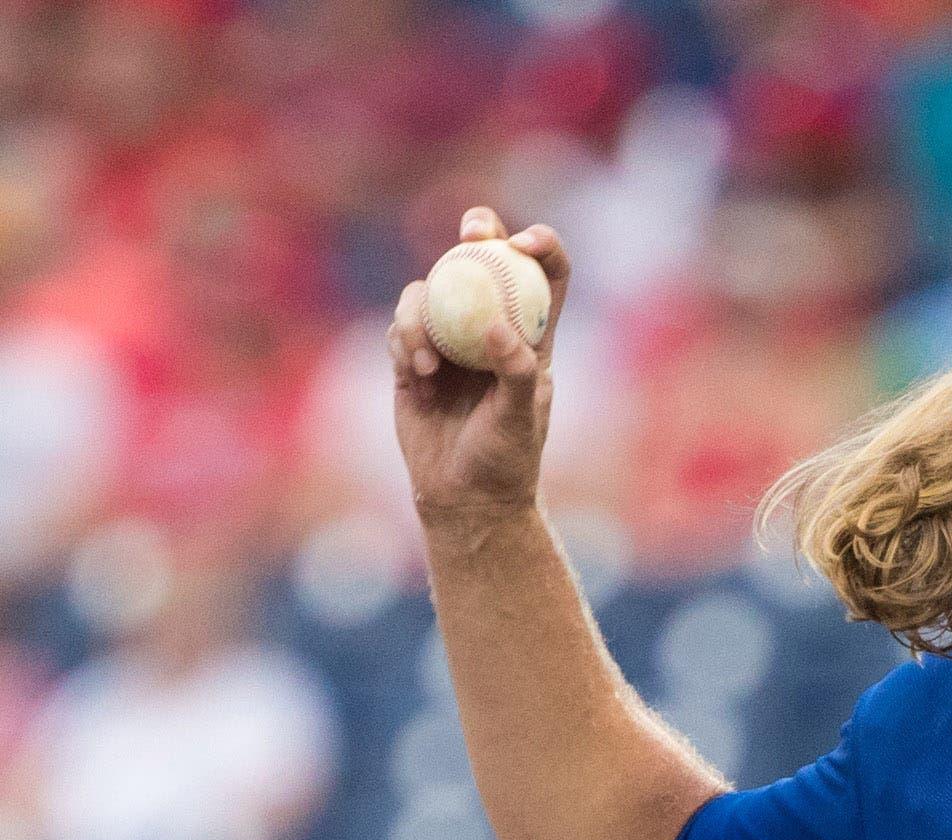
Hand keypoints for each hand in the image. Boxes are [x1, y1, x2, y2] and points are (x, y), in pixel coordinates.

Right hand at [390, 207, 571, 528]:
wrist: (462, 495)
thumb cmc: (505, 460)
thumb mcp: (520, 419)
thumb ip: (513, 372)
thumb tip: (495, 326)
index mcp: (532, 336)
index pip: (546, 277)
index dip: (542, 248)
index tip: (525, 242)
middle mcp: (490, 328)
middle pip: (484, 260)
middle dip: (478, 231)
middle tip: (473, 229)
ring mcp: (449, 339)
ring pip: (431, 291)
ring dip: (422, 313)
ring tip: (427, 362)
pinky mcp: (413, 357)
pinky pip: (402, 326)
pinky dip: (404, 339)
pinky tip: (416, 373)